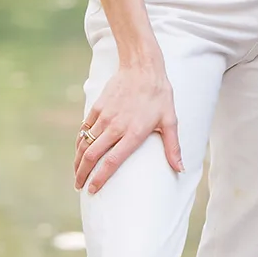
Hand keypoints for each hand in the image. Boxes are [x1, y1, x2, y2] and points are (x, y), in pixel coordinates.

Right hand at [74, 61, 182, 193]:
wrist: (142, 66)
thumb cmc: (159, 93)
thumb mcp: (169, 119)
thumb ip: (173, 146)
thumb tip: (180, 168)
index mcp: (133, 133)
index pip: (111, 162)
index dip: (99, 179)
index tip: (92, 191)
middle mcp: (115, 127)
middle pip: (92, 156)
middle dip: (82, 174)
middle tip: (79, 187)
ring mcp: (104, 117)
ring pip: (84, 144)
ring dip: (77, 161)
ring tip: (76, 173)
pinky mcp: (97, 107)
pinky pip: (84, 129)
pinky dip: (79, 143)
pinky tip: (79, 151)